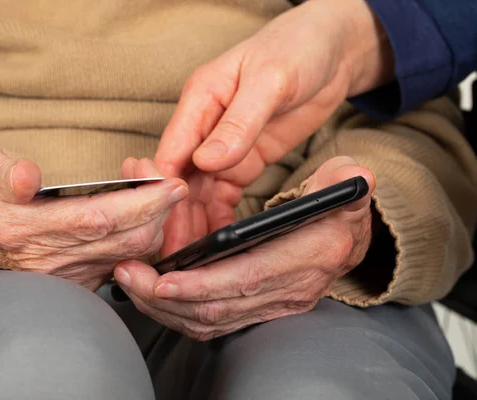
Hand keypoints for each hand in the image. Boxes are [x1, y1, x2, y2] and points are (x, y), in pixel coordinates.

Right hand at [0, 146, 187, 290]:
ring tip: (157, 192)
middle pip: (123, 241)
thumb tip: (29, 176)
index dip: (140, 203)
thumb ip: (5, 171)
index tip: (170, 183)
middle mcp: (46, 258)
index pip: (96, 218)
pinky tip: (144, 217)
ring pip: (129, 256)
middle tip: (172, 183)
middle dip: (159, 212)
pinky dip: (141, 241)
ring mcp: (63, 276)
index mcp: (21, 227)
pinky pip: (122, 265)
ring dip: (153, 224)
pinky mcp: (75, 282)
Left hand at [113, 157, 374, 340]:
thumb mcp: (344, 187)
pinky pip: (212, 318)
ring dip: (164, 304)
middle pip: (219, 307)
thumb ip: (345, 181)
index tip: (164, 278)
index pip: (248, 279)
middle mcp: (290, 290)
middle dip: (167, 296)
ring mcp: (273, 304)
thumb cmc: (338, 207)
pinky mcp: (257, 307)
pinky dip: (177, 307)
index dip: (203, 283)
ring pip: (209, 319)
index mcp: (309, 257)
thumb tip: (358, 177)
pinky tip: (151, 289)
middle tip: (127, 274)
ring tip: (130, 279)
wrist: (347, 238)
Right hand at [155, 0, 392, 254]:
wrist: (332, 52)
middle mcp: (206, 125)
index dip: (164, 184)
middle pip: (182, 177)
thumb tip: (208, 161)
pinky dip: (220, 217)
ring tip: (194, 255)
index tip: (163, 218)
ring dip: (195, 221)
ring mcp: (225, 145)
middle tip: (178, 250)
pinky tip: (219, 239)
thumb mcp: (271, 80)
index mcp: (201, 98)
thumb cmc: (298, 48)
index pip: (172, 147)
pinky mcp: (245, 160)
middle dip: (177, 213)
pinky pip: (225, 194)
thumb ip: (239, 121)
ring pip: (200, 191)